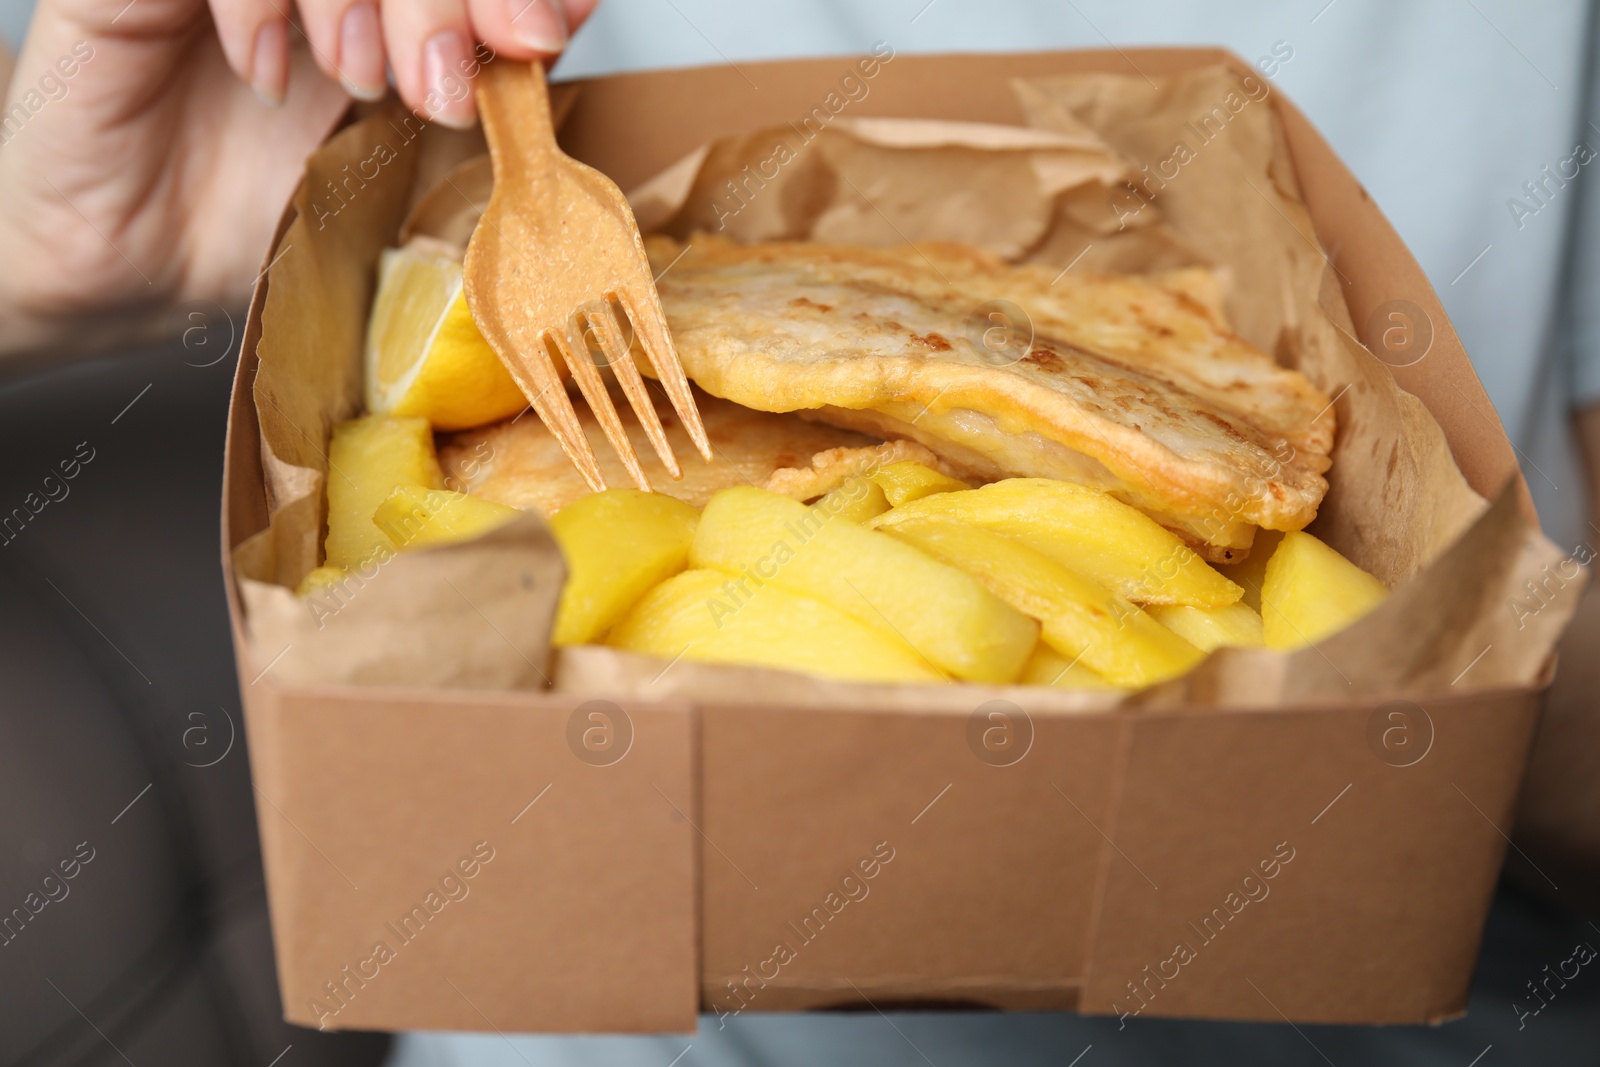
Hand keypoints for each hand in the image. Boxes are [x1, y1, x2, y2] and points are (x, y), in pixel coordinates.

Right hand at [0, 0, 594, 360]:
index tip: (543, 33)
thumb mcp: (404, 162)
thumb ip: (479, 89)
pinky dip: (259, 1)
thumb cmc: (270, 215)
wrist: (137, 267)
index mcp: (390, 2)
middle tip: (450, 83)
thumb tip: (558, 28)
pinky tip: (267, 76)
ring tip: (360, 84)